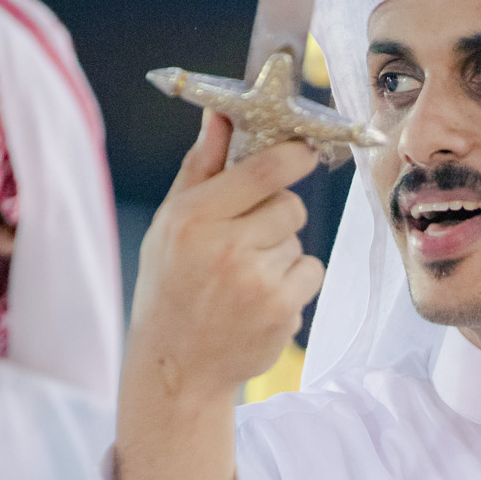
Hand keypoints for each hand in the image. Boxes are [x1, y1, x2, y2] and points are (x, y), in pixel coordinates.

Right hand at [128, 112, 321, 398]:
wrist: (178, 364)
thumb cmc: (171, 285)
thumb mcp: (171, 222)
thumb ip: (201, 167)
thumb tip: (221, 115)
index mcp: (195, 218)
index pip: (263, 170)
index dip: (293, 154)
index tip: (305, 150)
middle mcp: (227, 248)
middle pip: (290, 204)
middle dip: (278, 214)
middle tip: (249, 238)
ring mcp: (258, 281)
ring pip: (297, 240)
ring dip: (280, 252)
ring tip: (244, 278)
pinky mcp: (283, 310)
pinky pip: (309, 271)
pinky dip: (294, 282)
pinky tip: (260, 299)